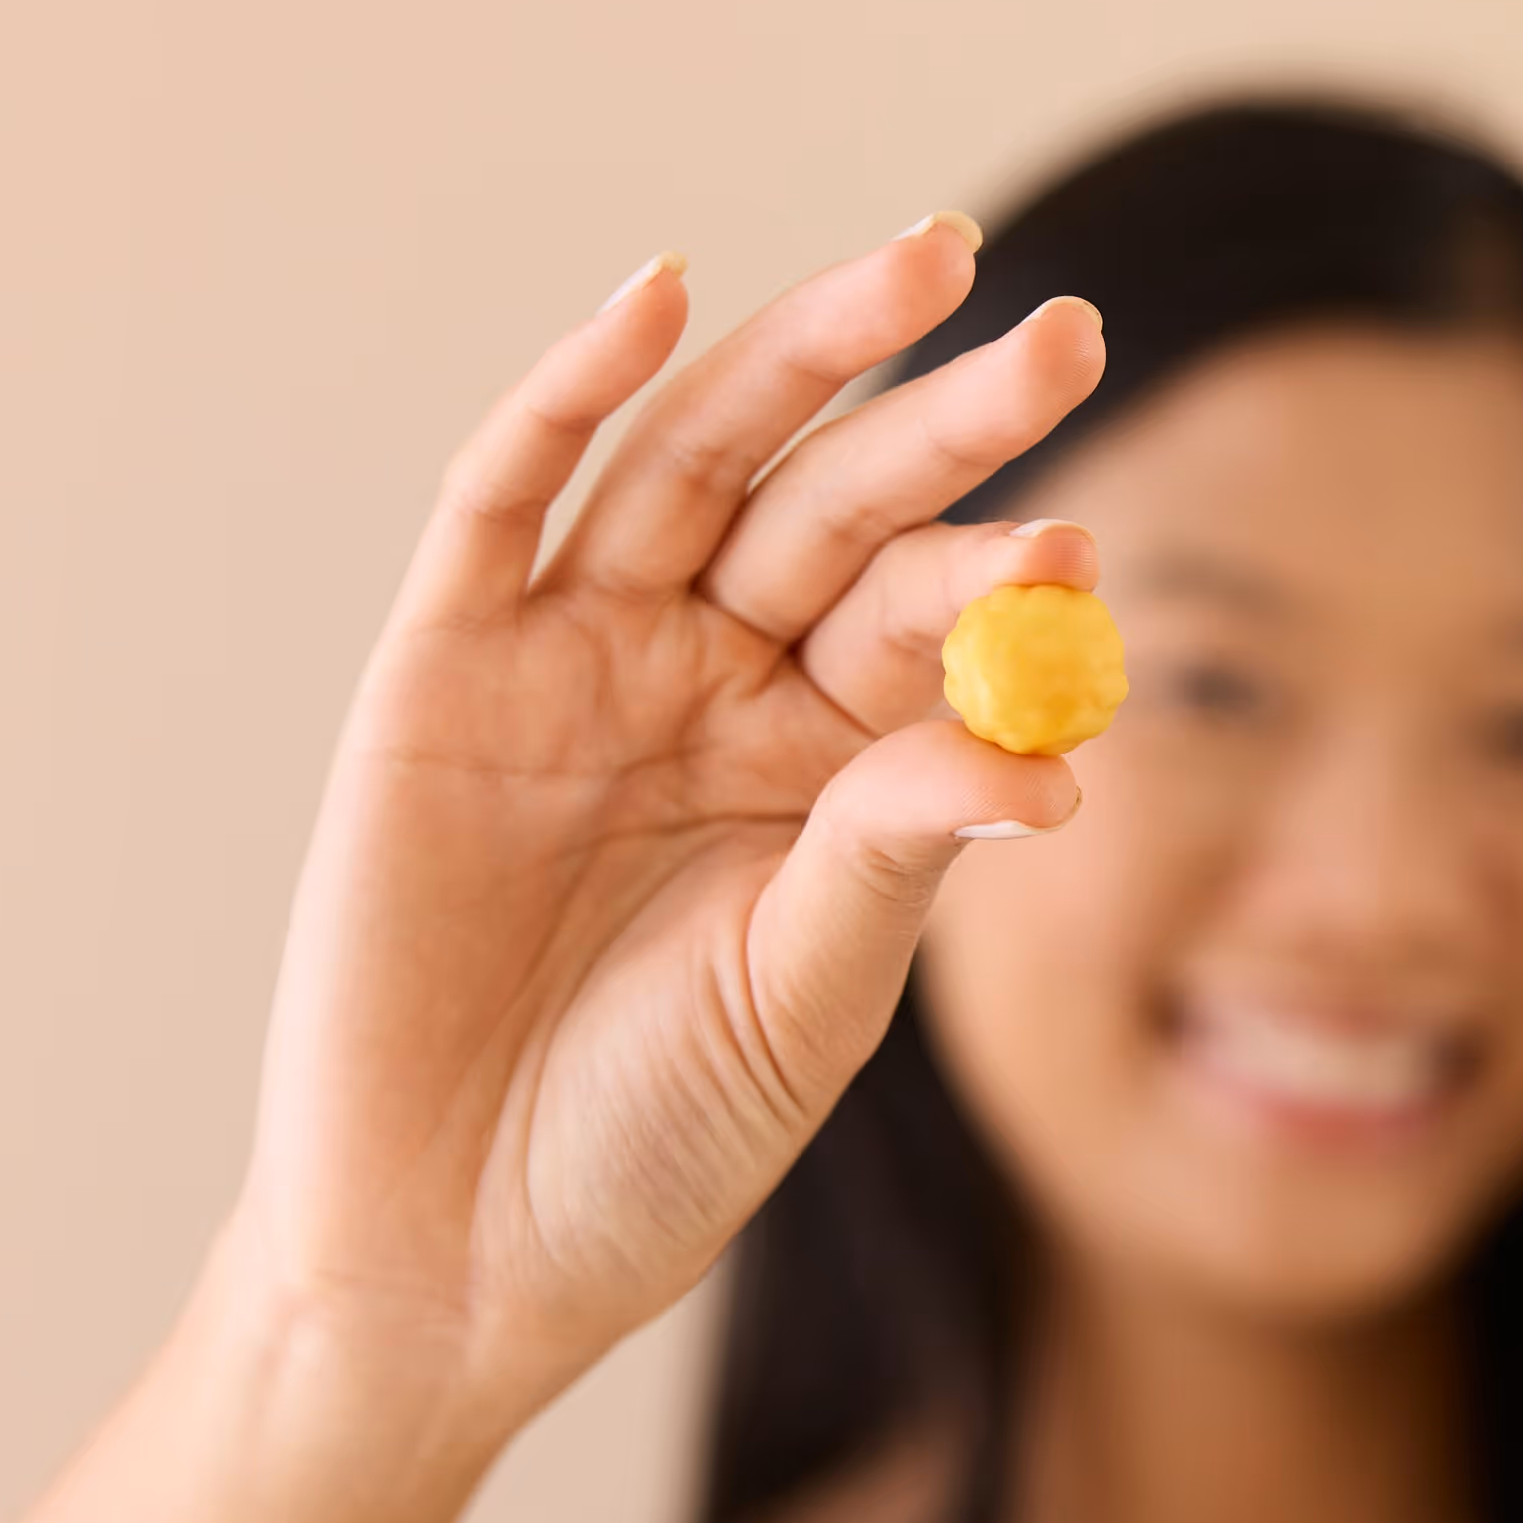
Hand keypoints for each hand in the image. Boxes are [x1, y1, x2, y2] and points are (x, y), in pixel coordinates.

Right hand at [218, 218, 1104, 1430]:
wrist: (449, 1258)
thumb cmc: (646, 1144)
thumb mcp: (800, 1001)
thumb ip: (897, 854)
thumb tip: (1052, 750)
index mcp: (828, 766)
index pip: (935, 629)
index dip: (1005, 584)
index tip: (1079, 554)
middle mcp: (713, 685)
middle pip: (842, 510)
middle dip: (949, 418)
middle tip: (1067, 330)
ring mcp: (578, 661)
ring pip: (699, 465)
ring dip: (802, 357)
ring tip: (927, 264)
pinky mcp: (442, 668)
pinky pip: (506, 500)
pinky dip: (569, 392)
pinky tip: (658, 299)